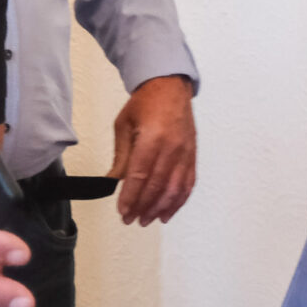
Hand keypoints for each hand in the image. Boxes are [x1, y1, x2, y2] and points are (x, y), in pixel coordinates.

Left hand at [109, 75, 196, 224]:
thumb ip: (121, 157)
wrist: (169, 87)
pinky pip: (188, 184)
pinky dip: (178, 201)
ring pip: (175, 189)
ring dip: (160, 208)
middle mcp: (172, 147)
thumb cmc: (144, 104)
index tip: (123, 211)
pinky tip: (167, 212)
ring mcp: (185, 152)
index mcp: (153, 138)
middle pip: (158, 186)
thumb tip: (113, 182)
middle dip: (143, 207)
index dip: (131, 197)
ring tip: (147, 220)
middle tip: (131, 219)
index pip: (140, 175)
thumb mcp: (123, 126)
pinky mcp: (192, 156)